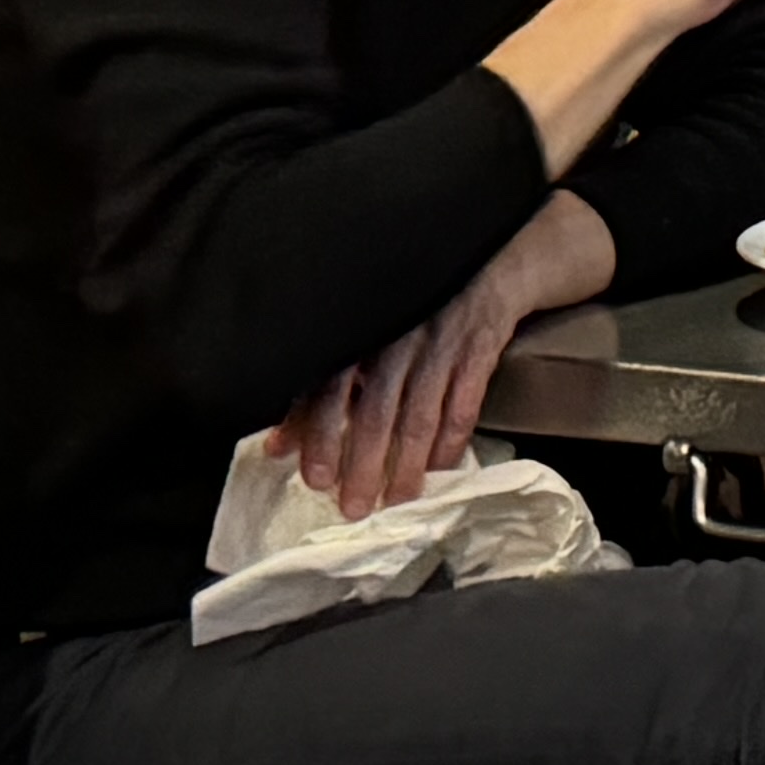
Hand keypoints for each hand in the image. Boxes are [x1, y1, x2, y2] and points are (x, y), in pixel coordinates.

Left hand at [276, 202, 606, 517]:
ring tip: (397, 501)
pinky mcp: (482, 341)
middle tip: (353, 506)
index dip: (320, 432)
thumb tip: (276, 447)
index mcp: (360, 325)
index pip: (330, 383)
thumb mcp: (363, 334)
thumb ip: (320, 389)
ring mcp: (441, 335)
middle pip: (375, 406)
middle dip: (363, 462)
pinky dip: (453, 437)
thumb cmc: (413, 304)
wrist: (489, 257)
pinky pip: (466, 398)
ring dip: (407, 463)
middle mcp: (396, 330)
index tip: (314, 478)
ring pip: (420, 410)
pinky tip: (442, 468)